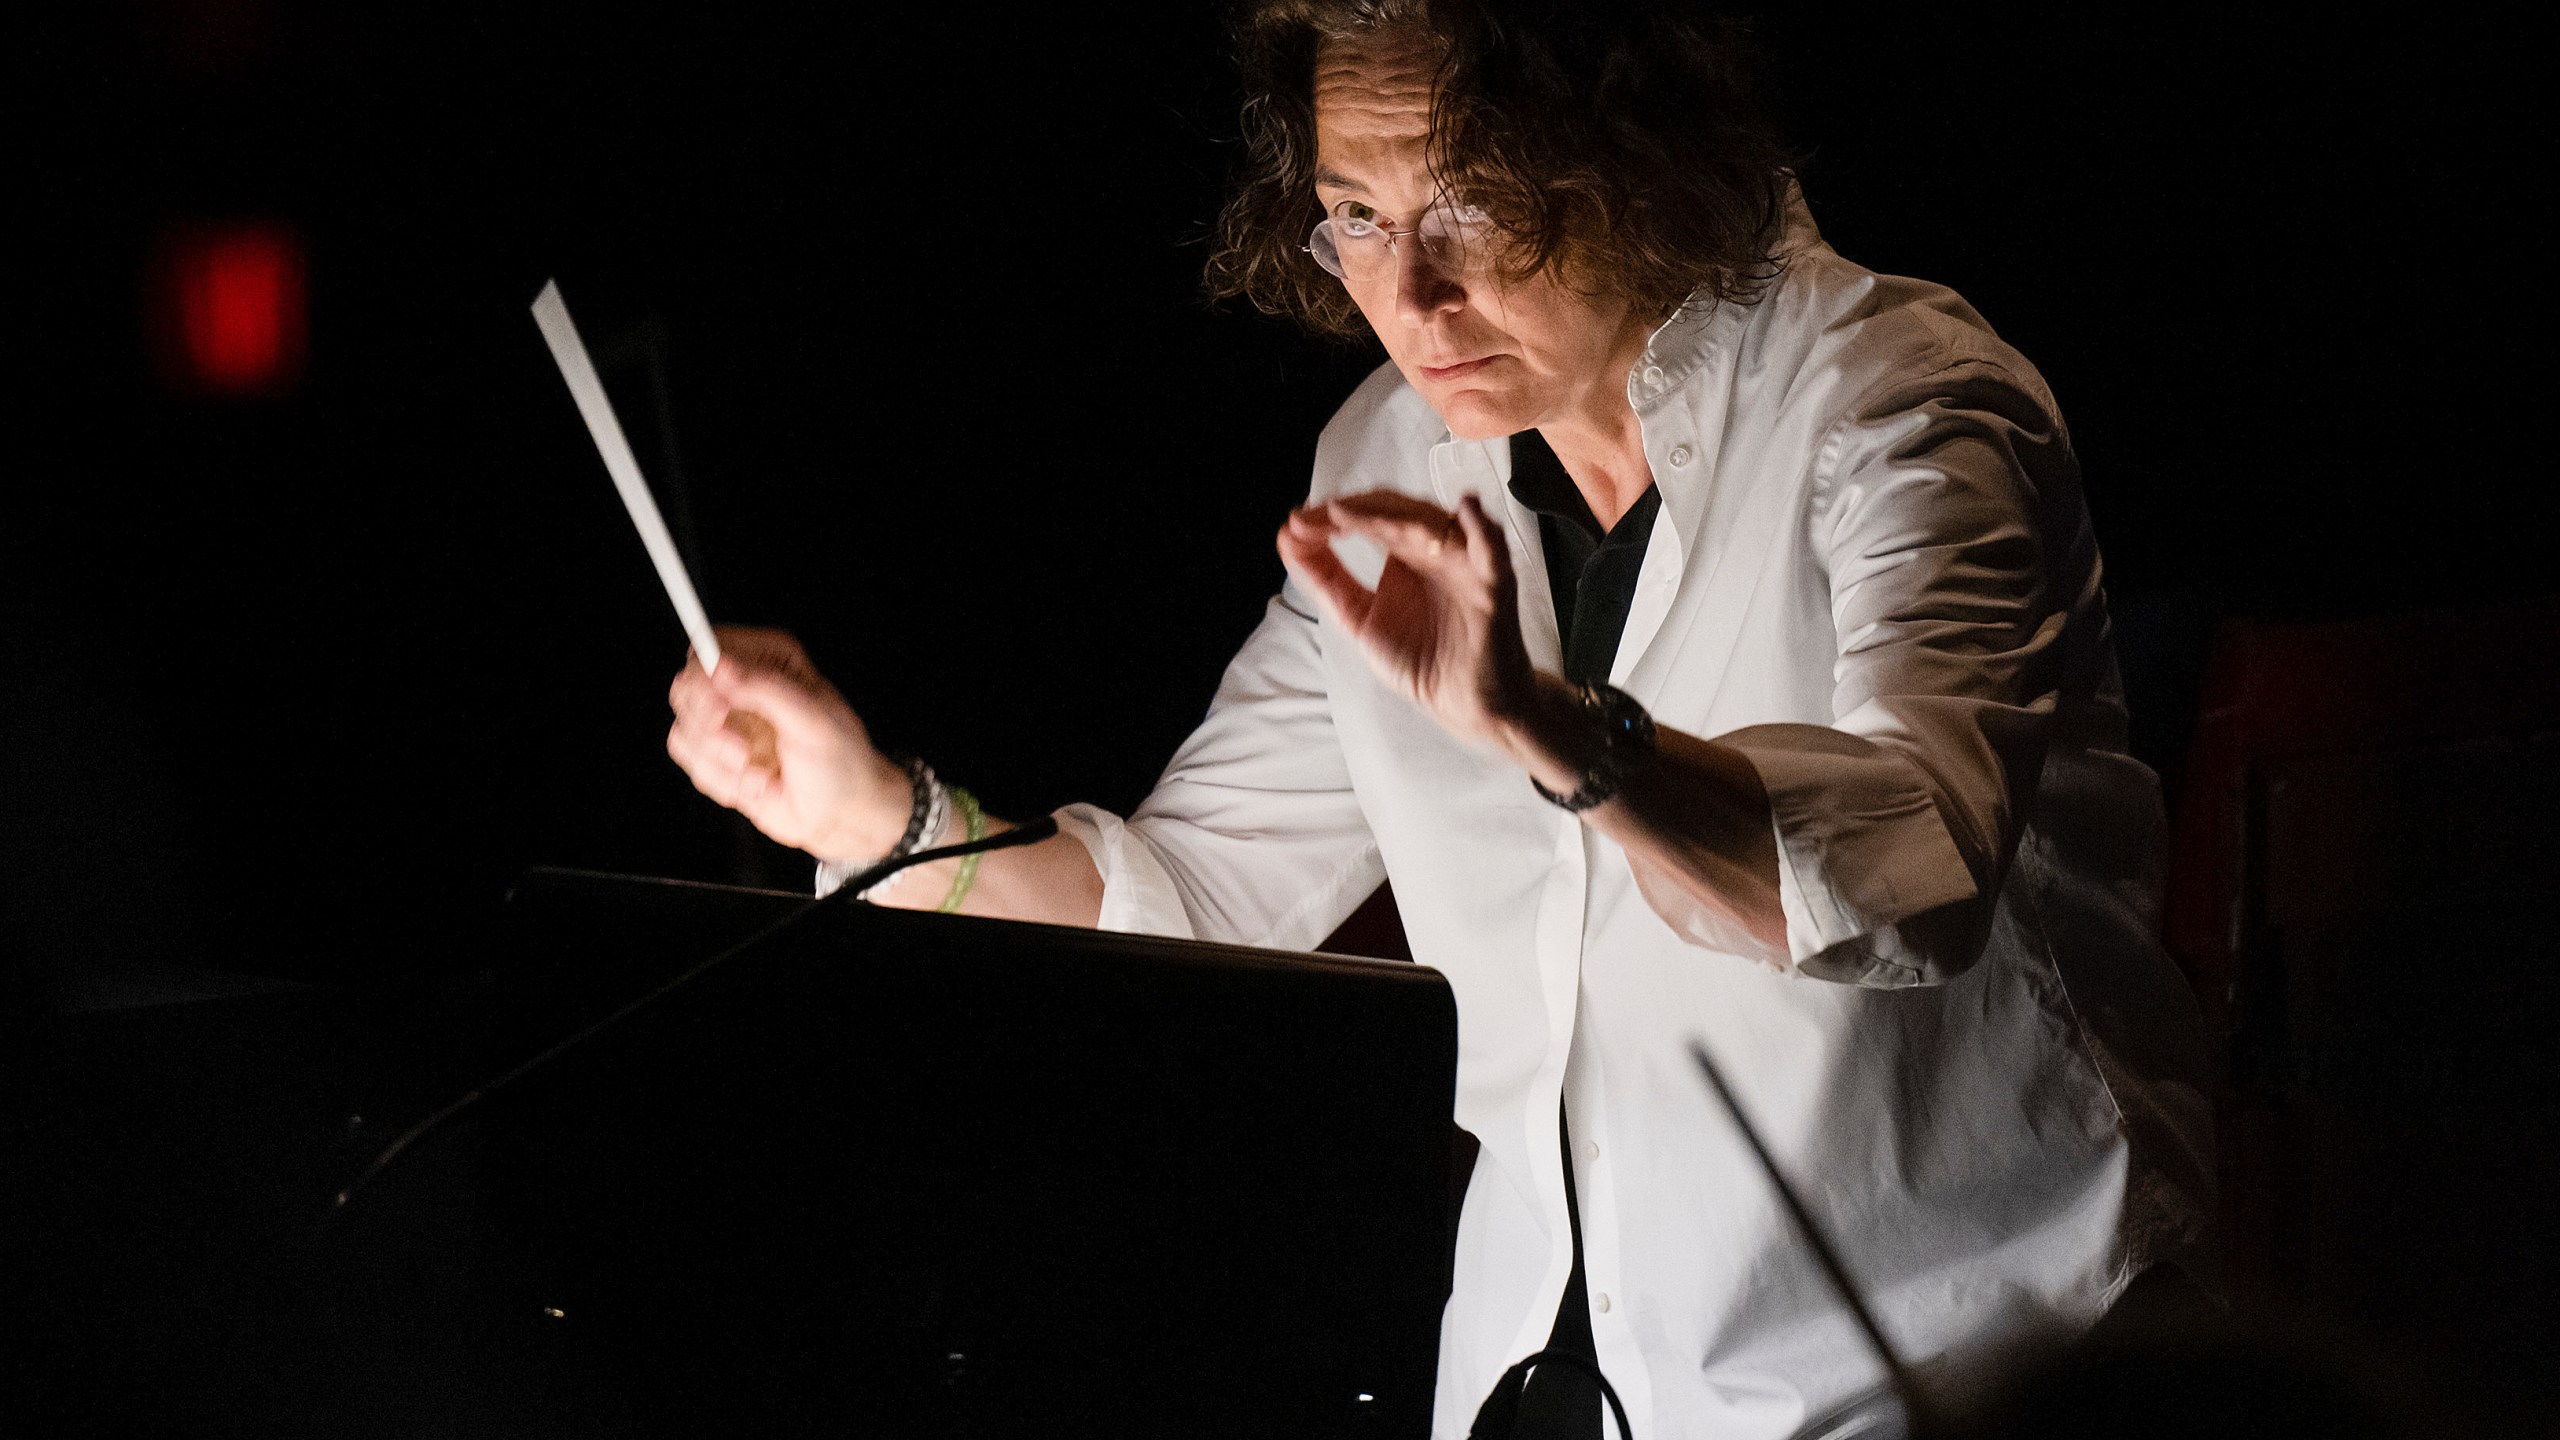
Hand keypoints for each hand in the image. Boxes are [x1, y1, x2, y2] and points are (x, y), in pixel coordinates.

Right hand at [665, 625, 909, 861]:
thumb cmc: (839, 762)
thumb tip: (720, 665)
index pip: (712, 646)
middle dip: (710, 730)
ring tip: (761, 775)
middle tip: (742, 753)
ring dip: (721, 765)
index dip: (704, 678)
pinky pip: (691, 762)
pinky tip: (757, 785)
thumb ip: (766, 688)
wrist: (841, 812)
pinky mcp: (715, 752)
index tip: (721, 710)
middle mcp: (743, 685)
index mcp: (771, 661)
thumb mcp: (813, 721)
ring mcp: (727, 720)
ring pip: (683, 730)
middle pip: (686, 688)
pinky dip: (721, 782)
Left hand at [1276, 491, 1539, 750]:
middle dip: (1349, 513)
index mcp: (1405, 553)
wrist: (1462, 704)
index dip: (1330, 517)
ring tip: (1346, 514)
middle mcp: (1435, 549)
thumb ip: (1327, 580)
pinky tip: (1466, 508)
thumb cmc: (1422, 659)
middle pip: (1393, 512)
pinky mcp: (1493, 586)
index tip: (1294, 526)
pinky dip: (1482, 527)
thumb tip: (1288, 538)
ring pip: (1430, 523)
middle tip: (1309, 520)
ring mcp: (1464, 562)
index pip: (1368, 517)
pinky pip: (1492, 551)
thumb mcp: (1359, 618)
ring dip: (1389, 516)